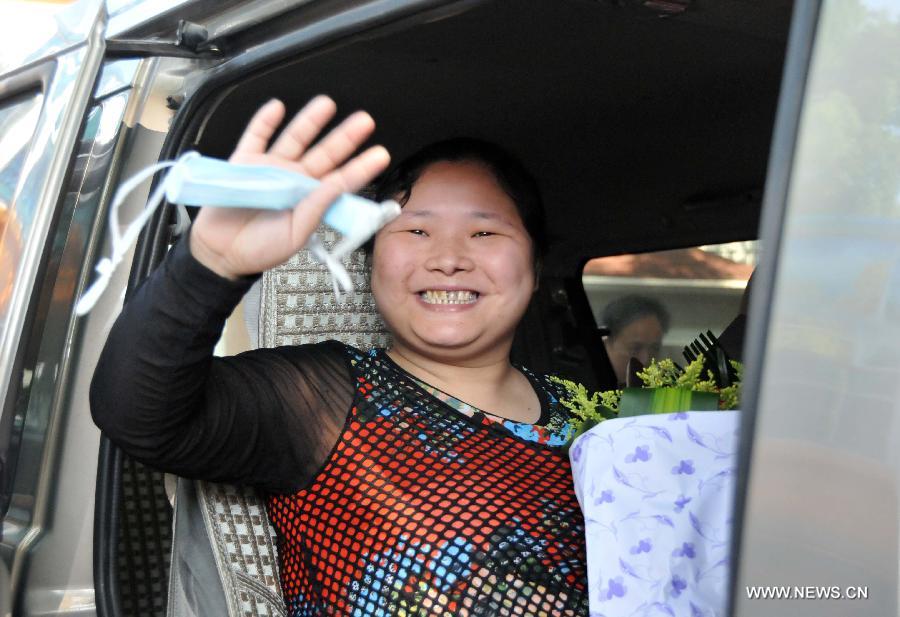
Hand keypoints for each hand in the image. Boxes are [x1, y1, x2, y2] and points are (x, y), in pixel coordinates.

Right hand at [190, 96, 389, 278]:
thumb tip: (337, 185)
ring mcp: (270, 167)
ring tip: (327, 104)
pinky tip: (277, 107)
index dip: (361, 167)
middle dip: (344, 137)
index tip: (380, 154)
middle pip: (324, 153)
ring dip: (310, 121)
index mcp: (311, 199)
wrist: (221, 252)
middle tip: (365, 121)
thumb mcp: (295, 234)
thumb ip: (316, 208)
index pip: (342, 179)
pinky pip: (256, 136)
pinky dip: (264, 121)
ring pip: (294, 138)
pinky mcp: (244, 162)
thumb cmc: (260, 249)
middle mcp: (295, 179)